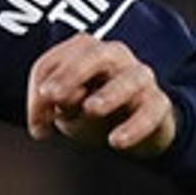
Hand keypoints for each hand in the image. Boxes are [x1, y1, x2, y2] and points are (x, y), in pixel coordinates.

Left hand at [26, 37, 180, 157]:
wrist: (133, 129)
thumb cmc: (90, 107)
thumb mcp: (65, 107)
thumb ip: (56, 102)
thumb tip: (54, 104)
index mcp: (85, 53)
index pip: (57, 60)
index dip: (40, 88)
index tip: (37, 124)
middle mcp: (116, 58)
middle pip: (97, 55)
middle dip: (72, 73)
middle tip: (52, 95)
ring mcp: (140, 79)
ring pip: (131, 79)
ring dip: (109, 93)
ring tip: (90, 109)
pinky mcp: (158, 104)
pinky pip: (151, 111)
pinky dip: (135, 126)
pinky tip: (116, 141)